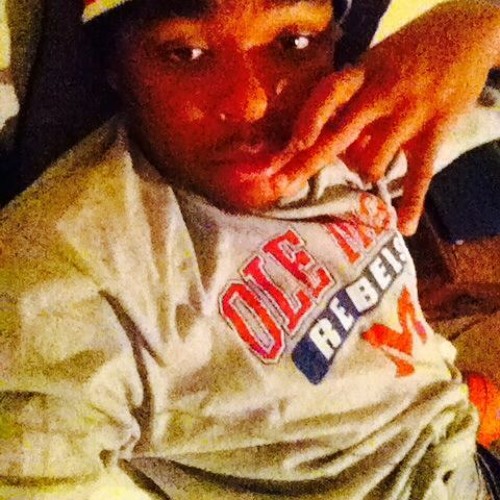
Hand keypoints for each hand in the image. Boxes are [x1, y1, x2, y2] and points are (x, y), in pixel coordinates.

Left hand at [288, 0, 499, 234]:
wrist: (466, 33)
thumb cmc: (409, 52)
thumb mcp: (374, 60)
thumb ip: (350, 95)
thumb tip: (319, 136)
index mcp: (362, 73)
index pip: (328, 96)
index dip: (309, 120)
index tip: (291, 145)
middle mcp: (381, 94)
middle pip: (336, 136)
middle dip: (305, 164)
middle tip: (277, 186)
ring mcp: (407, 114)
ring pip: (371, 163)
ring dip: (365, 169)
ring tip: (375, 158)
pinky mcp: (433, 132)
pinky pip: (419, 174)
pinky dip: (411, 202)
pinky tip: (403, 226)